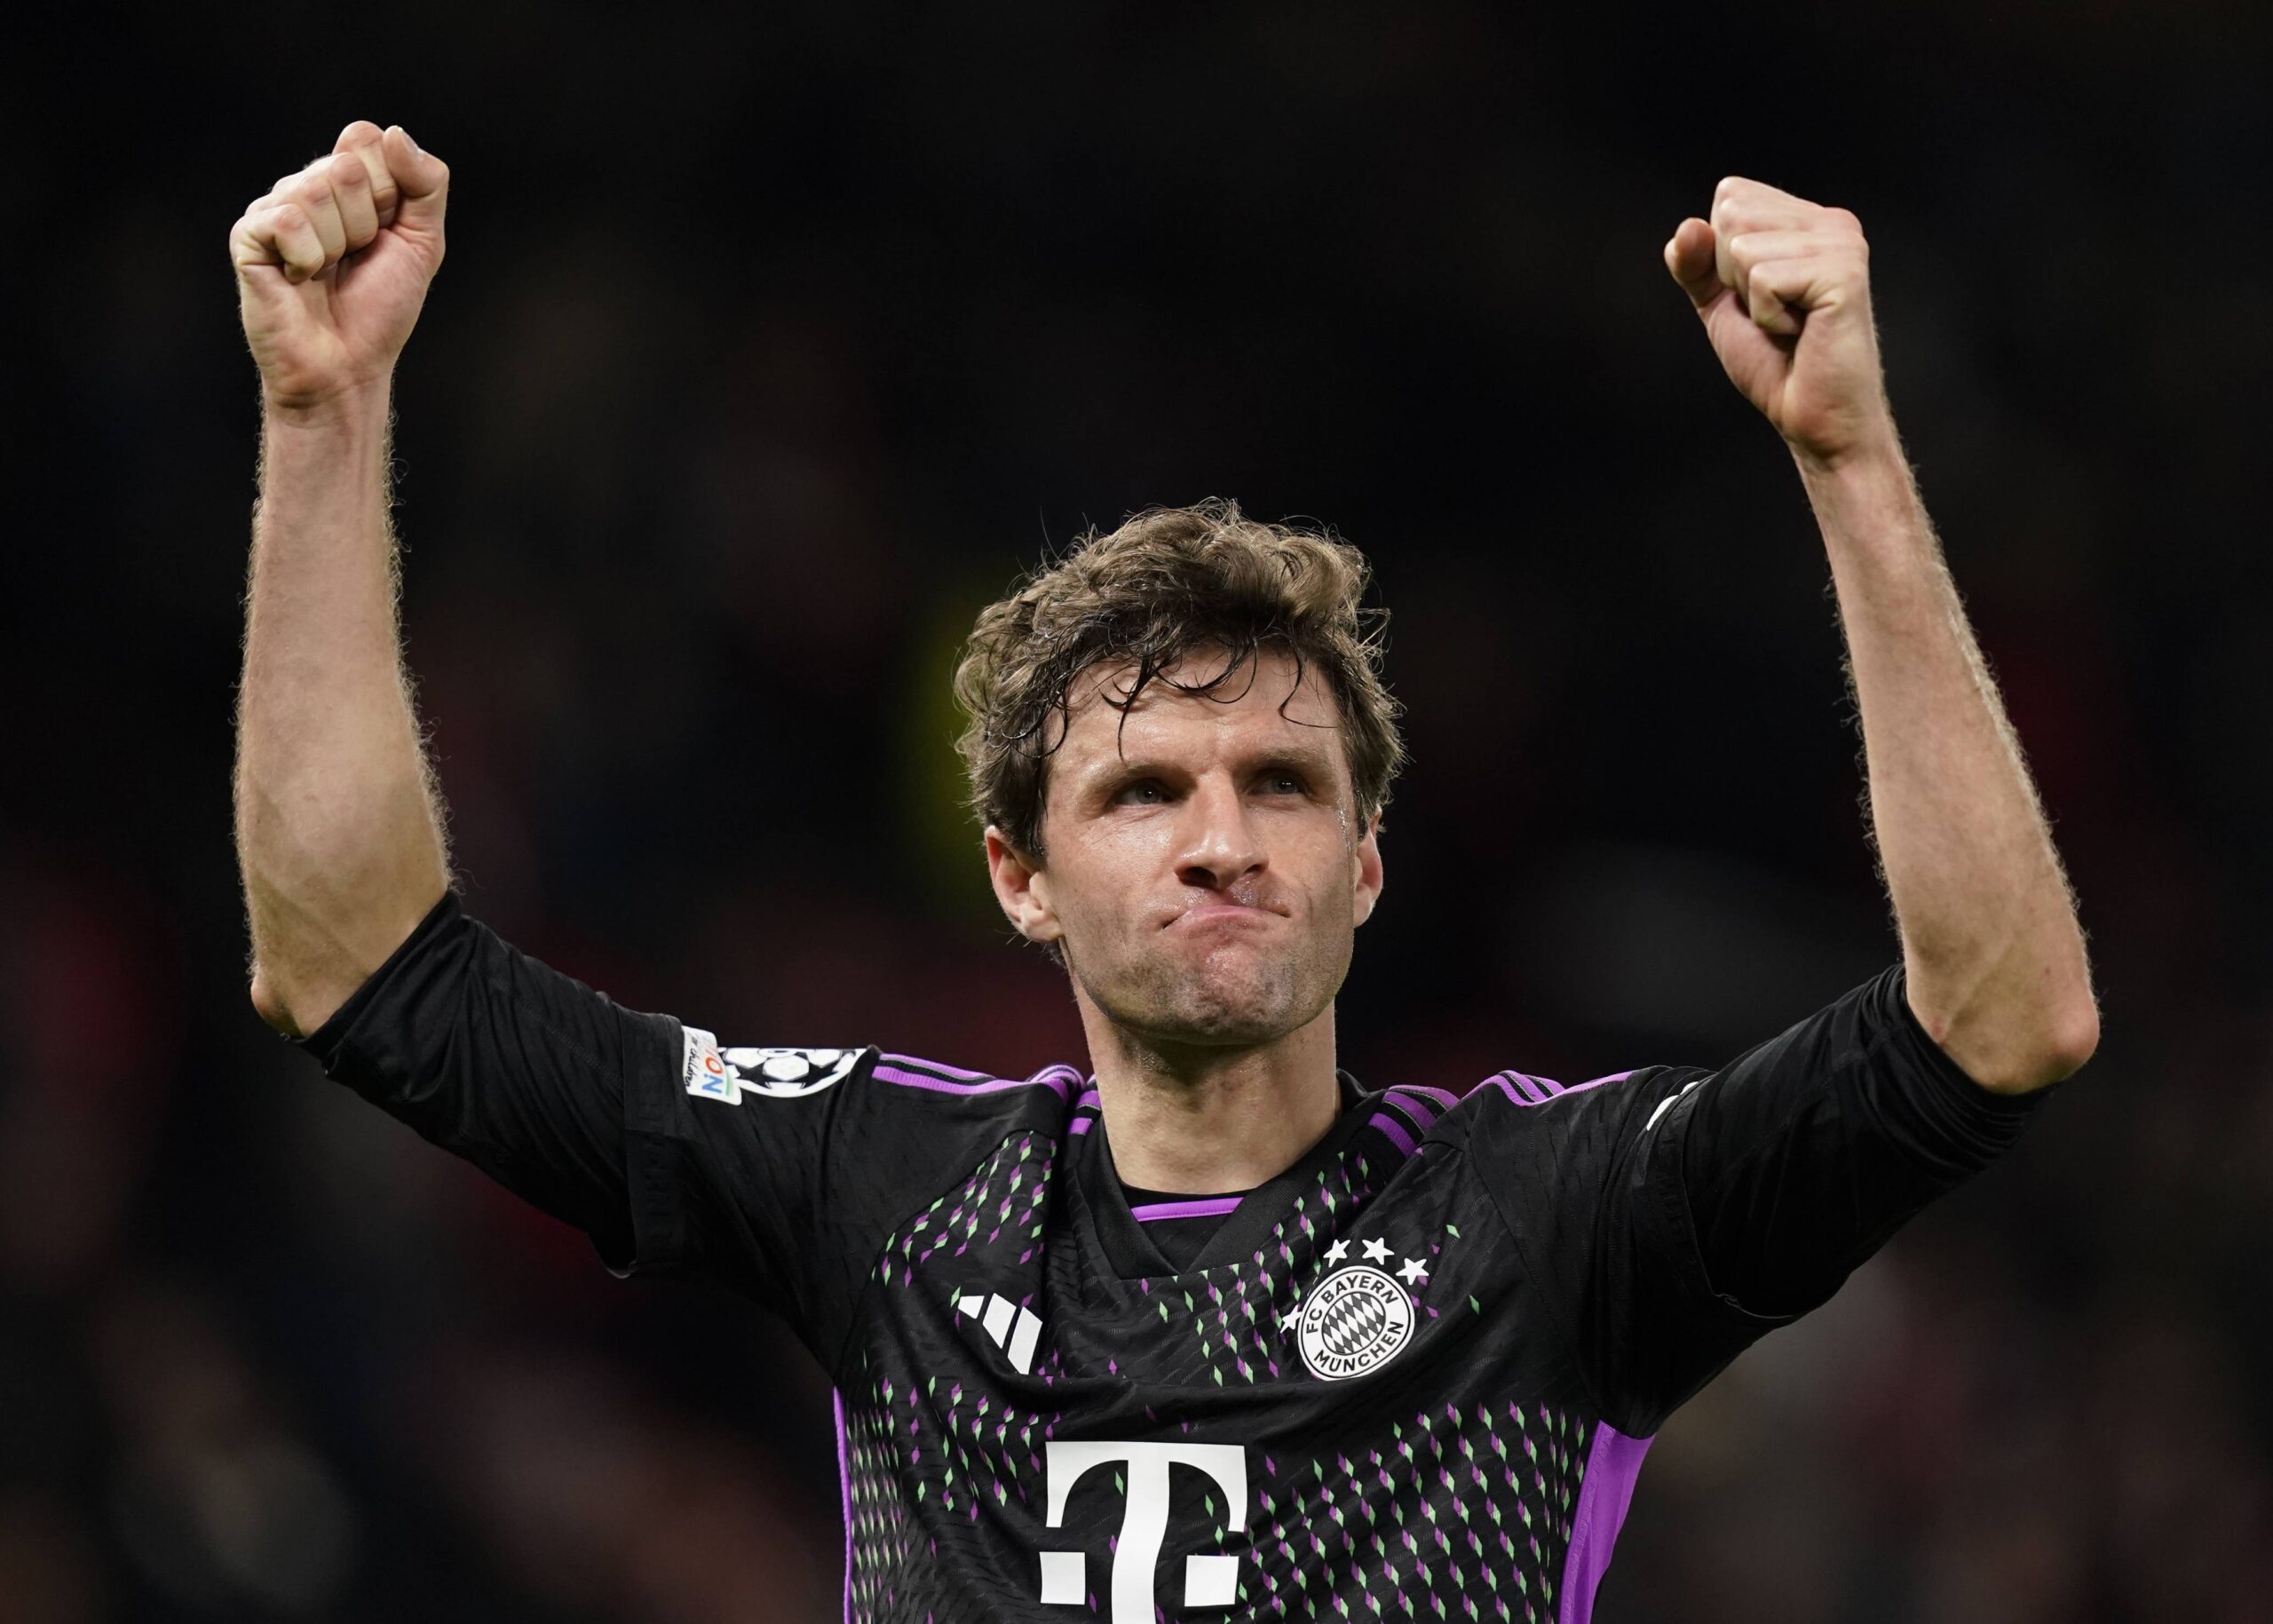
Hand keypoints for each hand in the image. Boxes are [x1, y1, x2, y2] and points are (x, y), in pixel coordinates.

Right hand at [230, 122, 448, 415]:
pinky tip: (300, 278)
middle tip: (355, 260)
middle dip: (367, 223)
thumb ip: (426, 184)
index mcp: (345, 182)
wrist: (348, 364)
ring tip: (328, 272)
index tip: (385, 234)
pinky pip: (288, 219)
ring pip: (318, 191)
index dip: (390, 191)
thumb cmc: (380, 308)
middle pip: (347, 166)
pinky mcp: (248, 235)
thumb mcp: (424, 243)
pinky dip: (309, 256)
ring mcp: (274, 208)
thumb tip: (393, 133)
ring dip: (339, 244)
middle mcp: (306, 187)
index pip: (367, 139)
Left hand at [1665, 178, 1895, 470]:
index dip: (1720, 255)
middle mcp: (1831, 221)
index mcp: (1807, 219)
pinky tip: (1801, 332)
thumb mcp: (1720, 303)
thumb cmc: (1773, 361)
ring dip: (1752, 301)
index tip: (1759, 295)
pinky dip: (1768, 317)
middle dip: (1733, 276)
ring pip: (1744, 246)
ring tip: (1791, 324)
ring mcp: (1842, 243)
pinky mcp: (1844, 272)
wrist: (1811, 416)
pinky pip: (1763, 279)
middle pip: (1733, 213)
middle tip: (1775, 314)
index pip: (1730, 195)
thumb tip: (1687, 227)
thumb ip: (1695, 263)